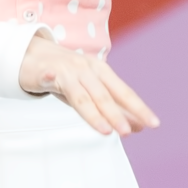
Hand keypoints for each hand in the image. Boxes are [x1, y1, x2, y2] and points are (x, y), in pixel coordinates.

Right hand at [19, 30, 159, 136]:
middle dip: (116, 114)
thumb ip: (114, 108)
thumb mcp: (92, 93)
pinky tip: (50, 78)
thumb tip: (137, 127)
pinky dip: (50, 77)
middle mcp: (87, 70)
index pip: (123, 92)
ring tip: (104, 129)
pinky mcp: (45, 72)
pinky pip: (48, 76)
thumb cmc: (67, 76)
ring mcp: (67, 70)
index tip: (153, 123)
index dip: (138, 108)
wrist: (35, 55)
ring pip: (81, 95)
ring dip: (93, 112)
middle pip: (104, 95)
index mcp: (102, 72)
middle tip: (127, 131)